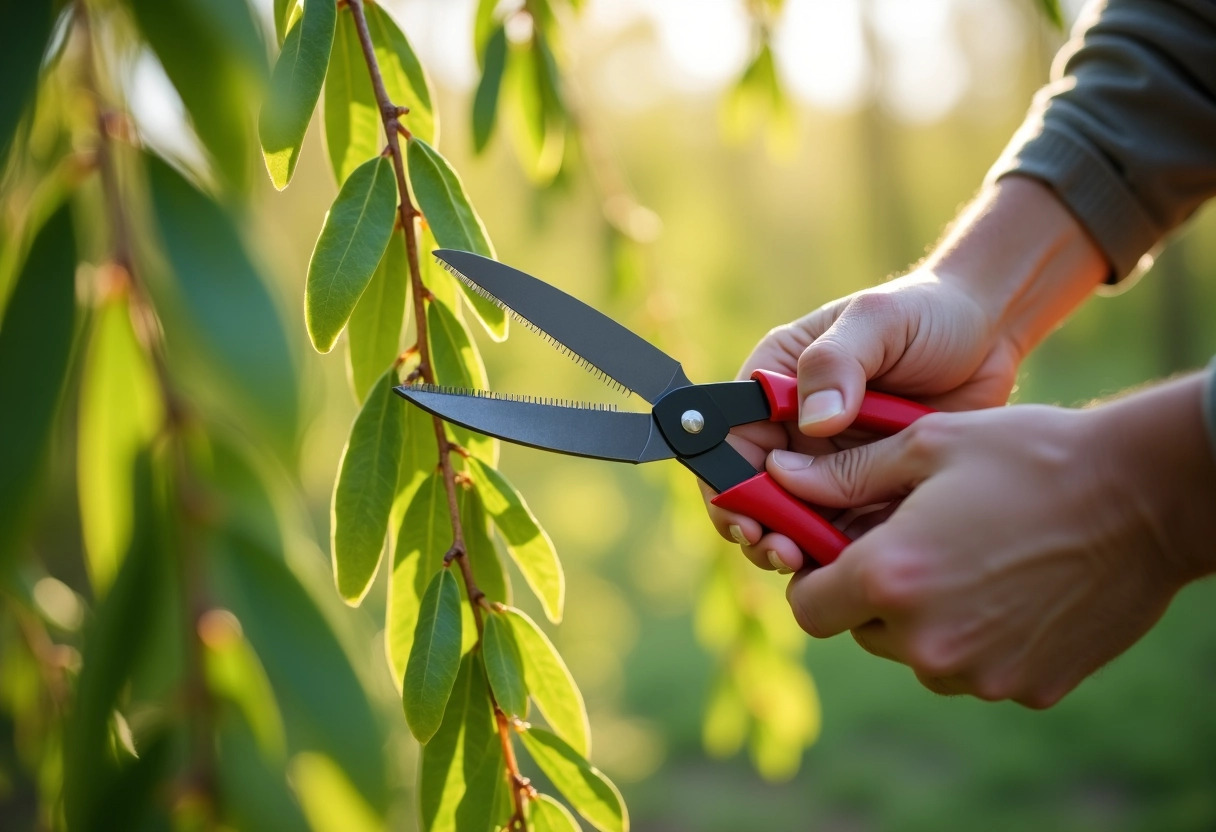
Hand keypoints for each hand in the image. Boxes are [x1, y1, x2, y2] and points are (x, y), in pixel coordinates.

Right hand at [702, 269, 1018, 569]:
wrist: (992, 333)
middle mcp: (794, 429)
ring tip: (813, 566)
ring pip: (797, 521)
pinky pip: (847, 531)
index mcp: (775, 384)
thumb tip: (811, 424)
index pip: (729, 440)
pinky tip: (859, 565)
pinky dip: (846, 554)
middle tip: (781, 553)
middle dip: (760, 528)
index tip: (744, 515)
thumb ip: (837, 364)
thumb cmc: (928, 313)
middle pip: (756, 493)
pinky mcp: (871, 489)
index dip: (726, 483)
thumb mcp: (877, 322)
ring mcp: (832, 464)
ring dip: (798, 549)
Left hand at [765, 375, 1215, 706]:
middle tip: (914, 543)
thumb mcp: (927, 445)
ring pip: (917, 653)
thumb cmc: (1029, 457)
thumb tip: (778, 478)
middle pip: (862, 631)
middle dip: (872, 592)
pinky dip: (980, 636)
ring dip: (924, 617)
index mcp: (890, 578)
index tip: (838, 552)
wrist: (1145, 497)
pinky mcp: (1027, 688)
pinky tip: (1012, 587)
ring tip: (969, 559)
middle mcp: (927, 640)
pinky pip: (975, 668)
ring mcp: (980, 673)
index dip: (815, 578)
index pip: (807, 608)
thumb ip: (843, 474)